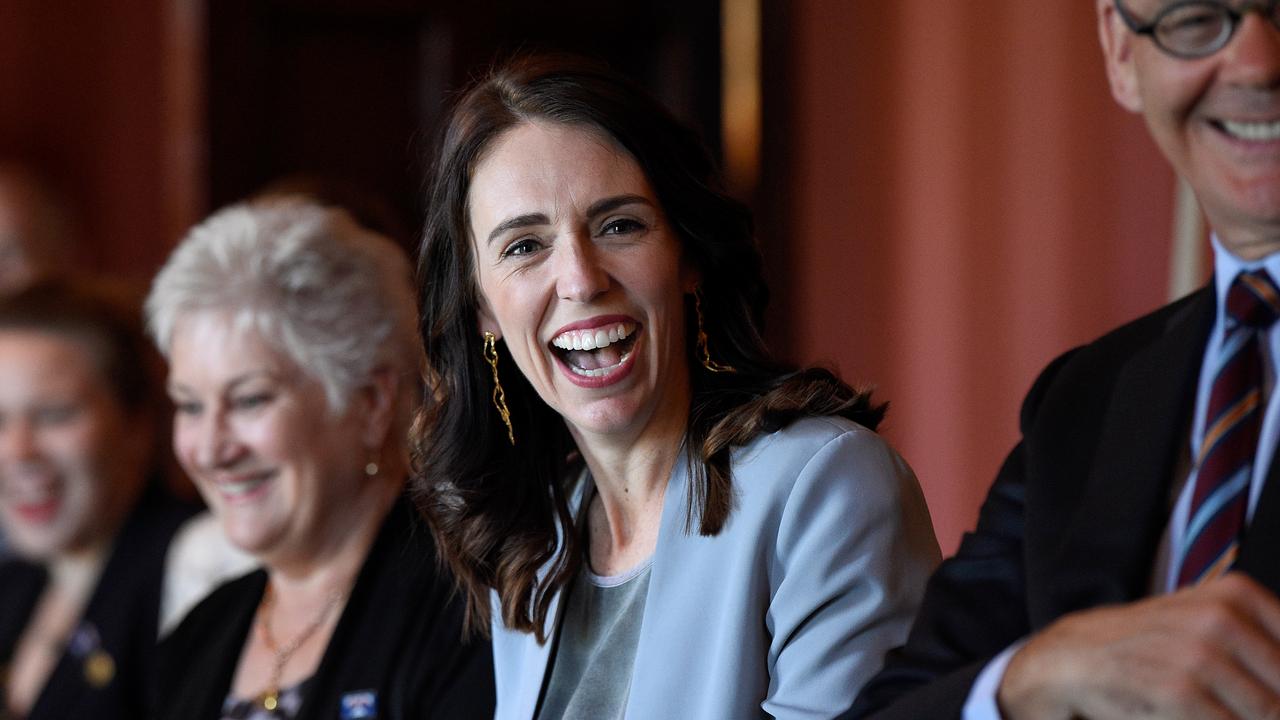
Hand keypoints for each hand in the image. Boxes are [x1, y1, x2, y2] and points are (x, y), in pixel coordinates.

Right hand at [998, 573, 1279, 719]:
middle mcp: (1222, 618)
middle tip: (1227, 700)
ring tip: (1205, 706)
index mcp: (1237, 596)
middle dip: (1268, 706)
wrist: (1071, 659)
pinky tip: (1185, 713)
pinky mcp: (1179, 693)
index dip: (1278, 686)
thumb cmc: (1144, 647)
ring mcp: (1200, 655)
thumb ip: (1257, 644)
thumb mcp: (1204, 622)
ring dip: (1242, 716)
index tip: (1261, 689)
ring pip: (1267, 712)